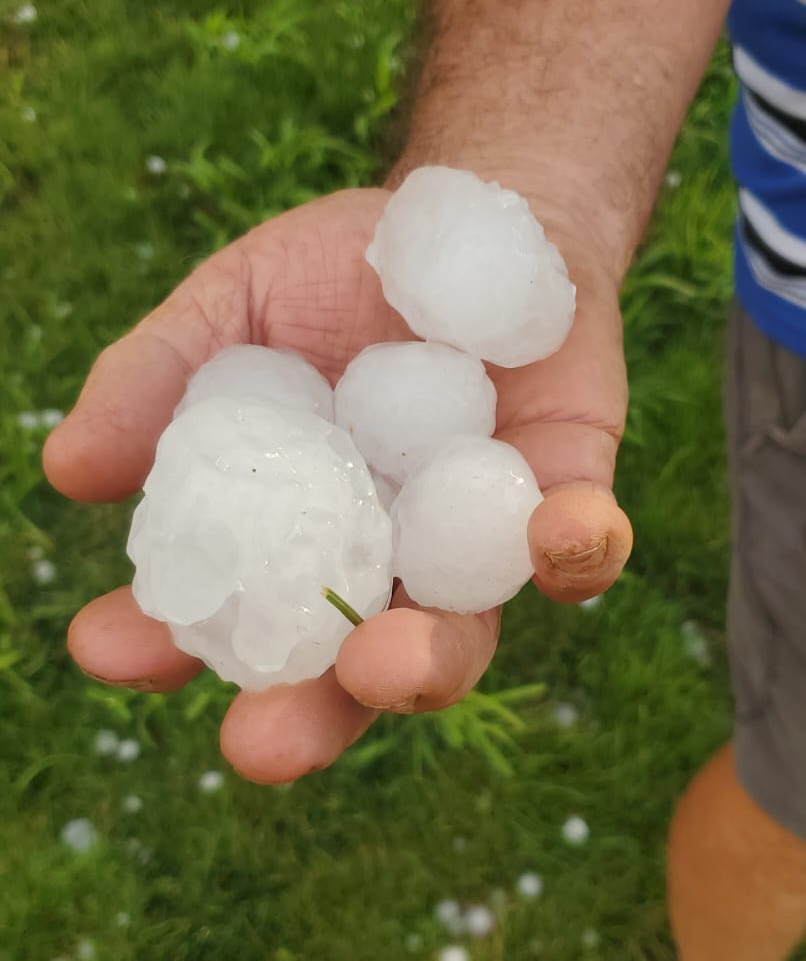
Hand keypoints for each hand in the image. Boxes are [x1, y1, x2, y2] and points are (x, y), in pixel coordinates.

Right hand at [44, 184, 631, 781]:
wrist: (482, 218)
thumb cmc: (341, 274)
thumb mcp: (232, 308)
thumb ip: (158, 379)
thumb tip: (72, 470)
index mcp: (293, 538)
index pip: (225, 615)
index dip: (164, 644)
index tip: (108, 645)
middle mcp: (386, 565)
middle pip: (346, 671)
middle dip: (307, 717)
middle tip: (261, 742)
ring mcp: (477, 542)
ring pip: (461, 635)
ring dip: (426, 666)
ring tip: (385, 665)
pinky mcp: (568, 492)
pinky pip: (578, 544)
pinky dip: (574, 550)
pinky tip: (557, 539)